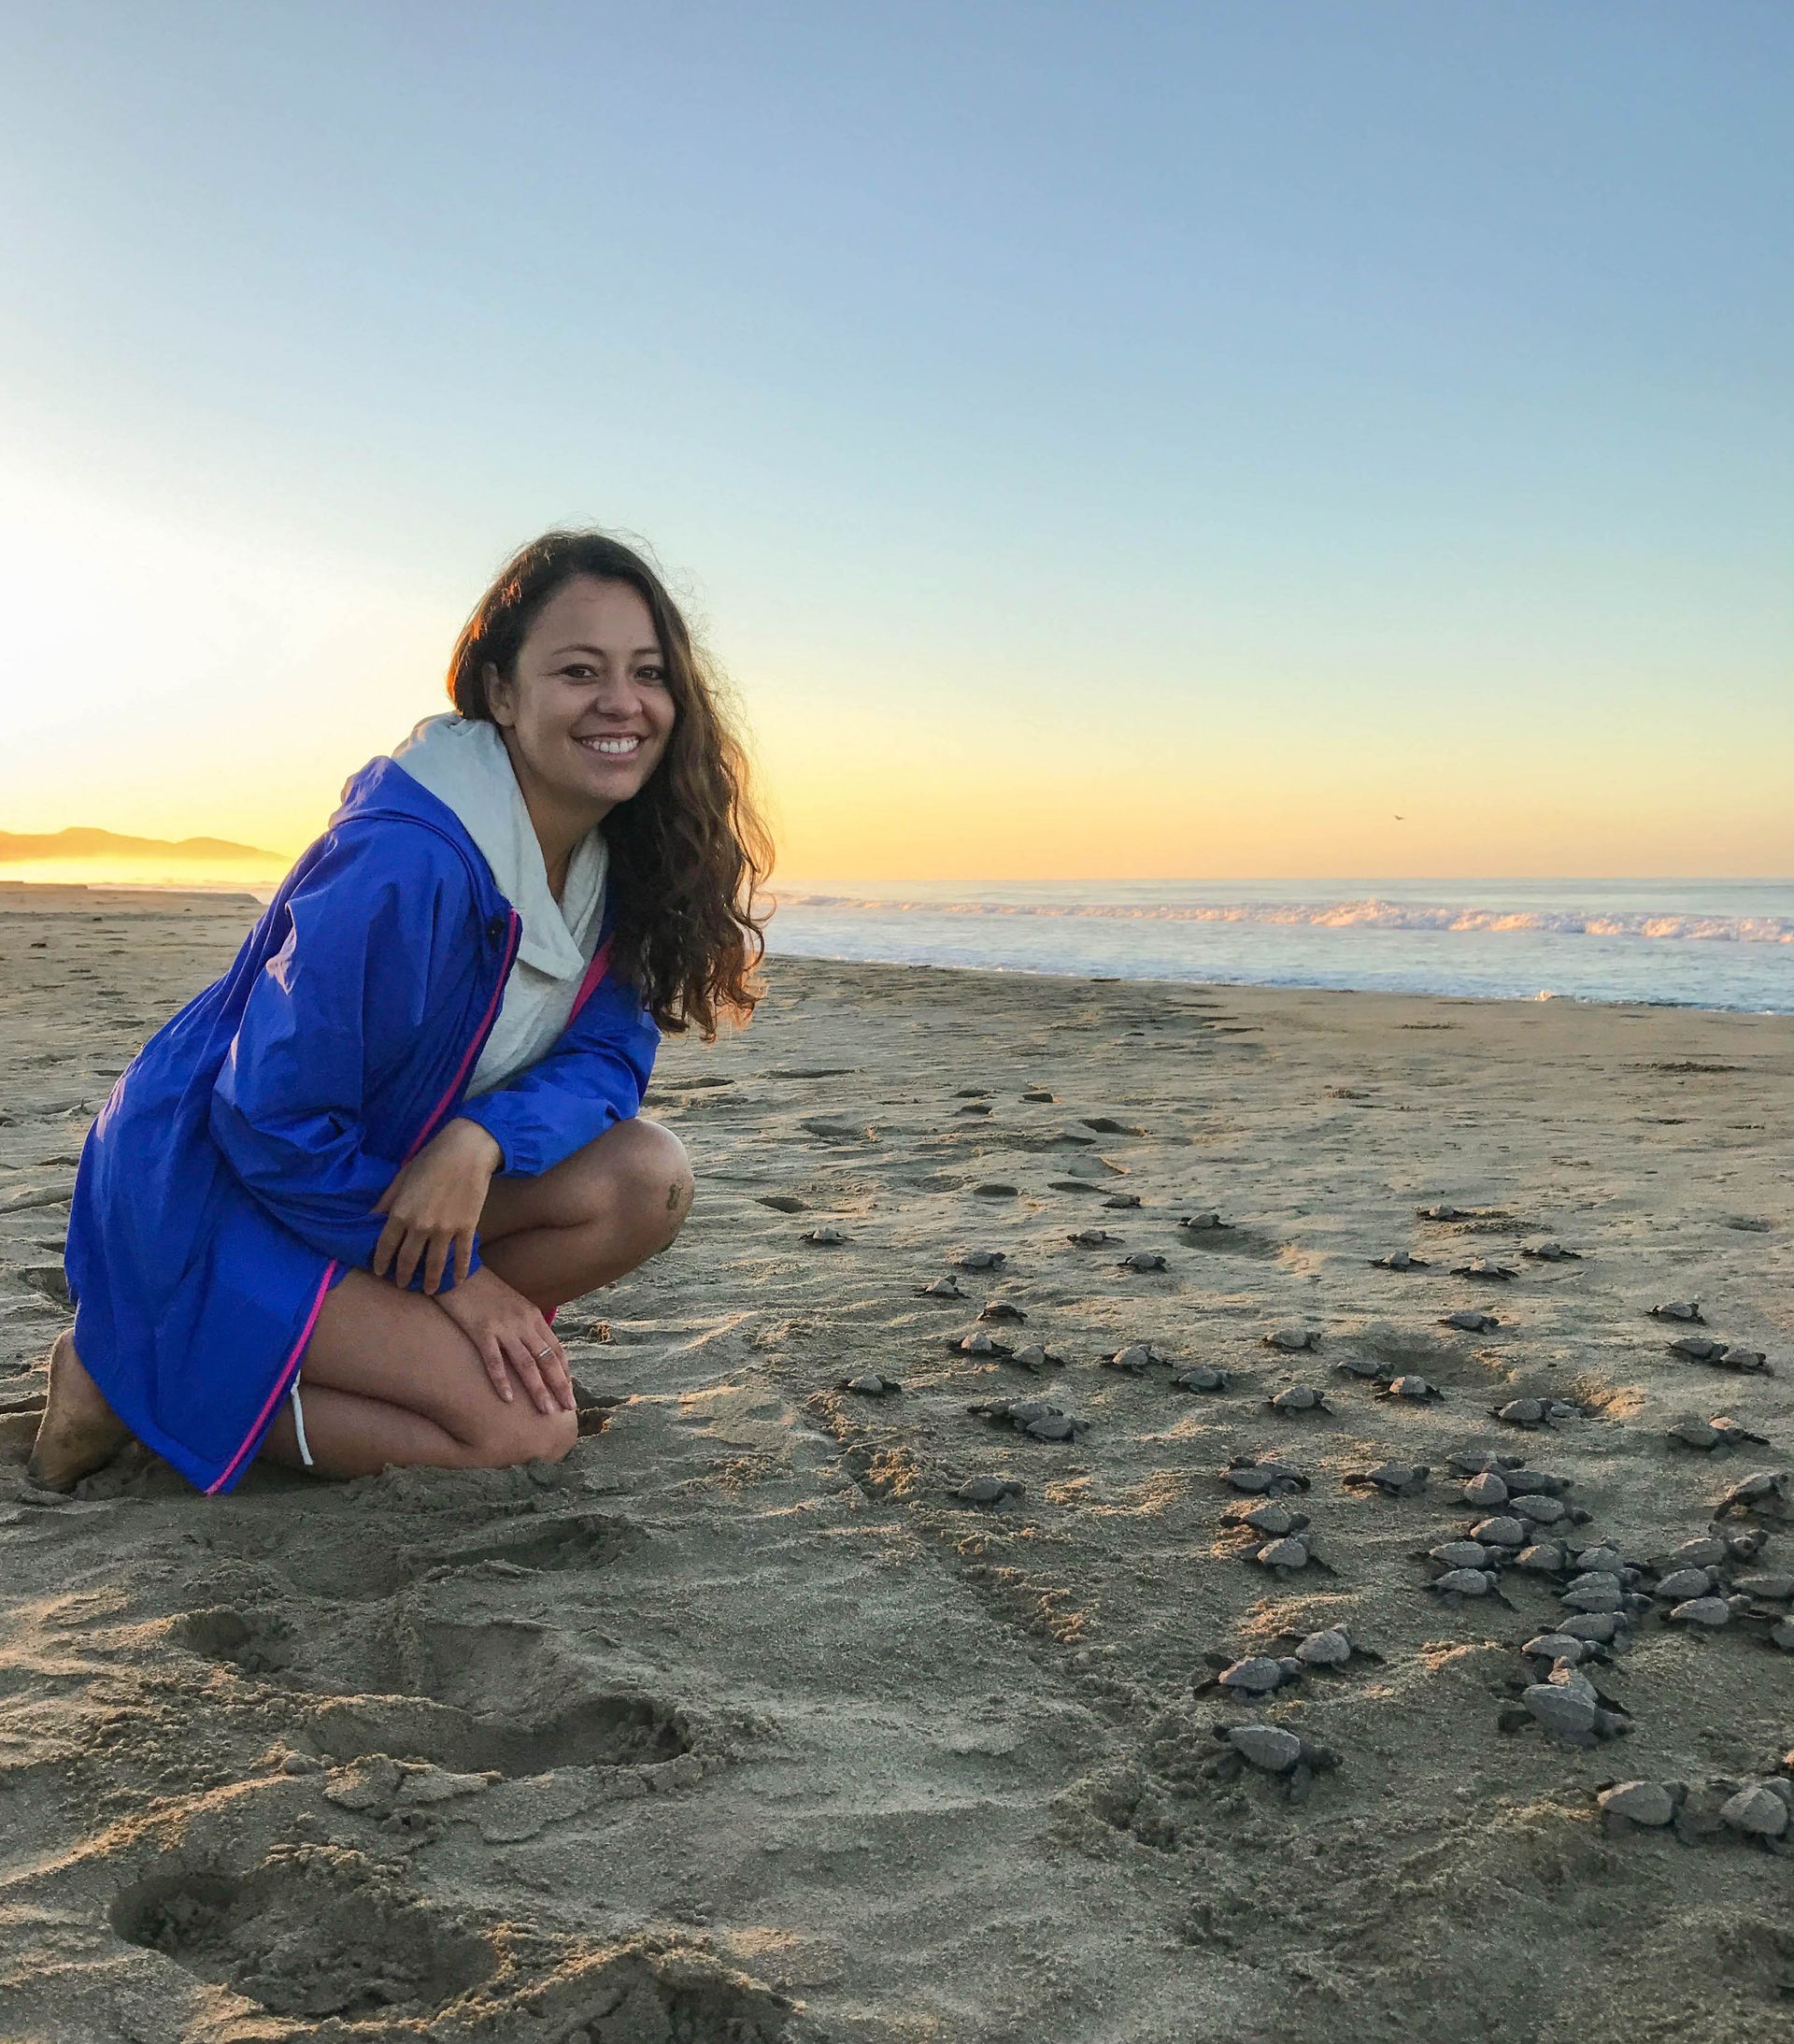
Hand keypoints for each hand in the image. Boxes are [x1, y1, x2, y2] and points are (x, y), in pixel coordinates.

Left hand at [369, 1118, 502, 1293]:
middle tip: (402, 1284)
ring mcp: (445, 1230)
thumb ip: (386, 1201)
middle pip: (409, 1259)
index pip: (386, 1246)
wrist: (467, 1152)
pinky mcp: (466, 1228)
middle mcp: (420, 1227)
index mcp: (401, 1213)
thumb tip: (369, 1218)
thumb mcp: (401, 1177)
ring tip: (428, 1290)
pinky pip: (462, 1255)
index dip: (381, 1262)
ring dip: (430, 1280)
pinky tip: (457, 1281)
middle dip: (404, 1275)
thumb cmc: (430, 1159)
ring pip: (435, 1263)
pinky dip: (459, 1270)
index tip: (380, 1272)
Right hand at [434, 1265, 574, 1414]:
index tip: (569, 1392)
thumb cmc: (484, 1290)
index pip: (556, 1349)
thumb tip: (534, 1348)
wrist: (459, 1271)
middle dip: (559, 1386)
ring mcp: (503, 1327)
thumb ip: (524, 1325)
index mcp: (532, 1316)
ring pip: (526, 1363)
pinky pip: (494, 1360)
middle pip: (547, 1359)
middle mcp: (523, 1322)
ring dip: (538, 1389)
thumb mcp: (512, 1305)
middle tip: (568, 1408)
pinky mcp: (481, 1330)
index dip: (564, 1372)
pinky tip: (508, 1399)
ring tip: (546, 1410)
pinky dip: (501, 1380)